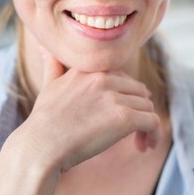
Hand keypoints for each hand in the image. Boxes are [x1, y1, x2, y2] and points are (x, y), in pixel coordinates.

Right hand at [7, 49, 160, 175]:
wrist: (40, 146)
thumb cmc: (43, 122)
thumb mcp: (48, 85)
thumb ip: (53, 65)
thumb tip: (44, 47)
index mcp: (89, 69)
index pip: (122, 77)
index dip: (126, 96)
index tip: (121, 113)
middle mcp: (103, 78)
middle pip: (138, 91)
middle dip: (139, 110)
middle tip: (134, 131)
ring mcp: (114, 97)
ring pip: (147, 107)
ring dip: (146, 126)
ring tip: (140, 142)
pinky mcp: (124, 117)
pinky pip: (153, 122)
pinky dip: (153, 134)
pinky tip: (145, 147)